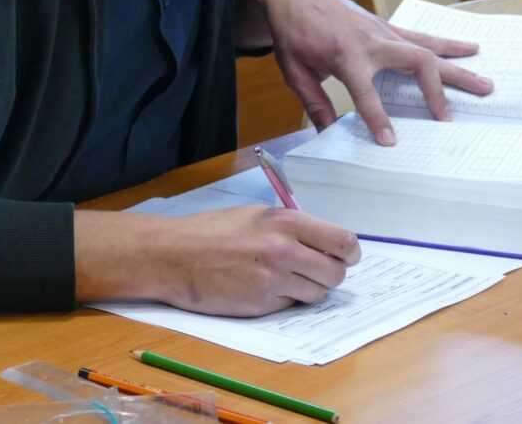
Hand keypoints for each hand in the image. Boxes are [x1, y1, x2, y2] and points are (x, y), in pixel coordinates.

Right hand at [73, 206, 360, 315]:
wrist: (173, 256)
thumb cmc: (211, 231)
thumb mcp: (256, 215)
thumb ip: (291, 227)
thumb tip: (321, 241)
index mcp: (287, 222)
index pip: (343, 242)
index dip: (349, 253)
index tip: (346, 256)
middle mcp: (285, 251)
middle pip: (336, 273)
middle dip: (330, 274)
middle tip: (316, 271)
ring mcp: (274, 280)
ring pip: (317, 294)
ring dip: (309, 289)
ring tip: (287, 279)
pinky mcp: (261, 305)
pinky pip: (291, 306)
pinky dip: (286, 300)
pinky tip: (265, 288)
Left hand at [240, 0, 492, 143]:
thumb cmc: (292, 32)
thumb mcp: (295, 71)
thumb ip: (315, 103)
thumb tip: (328, 135)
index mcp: (345, 56)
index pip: (366, 94)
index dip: (378, 119)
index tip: (391, 142)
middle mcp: (371, 42)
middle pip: (415, 64)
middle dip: (438, 90)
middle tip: (453, 117)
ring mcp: (383, 30)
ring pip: (428, 48)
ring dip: (457, 65)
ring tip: (485, 82)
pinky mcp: (386, 25)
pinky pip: (421, 36)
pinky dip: (446, 43)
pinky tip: (469, 48)